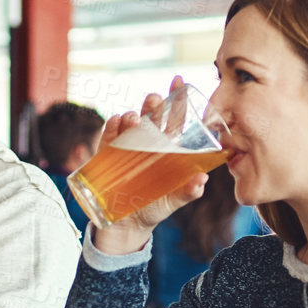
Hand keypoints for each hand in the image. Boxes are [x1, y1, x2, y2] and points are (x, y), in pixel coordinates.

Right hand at [89, 77, 208, 256]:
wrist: (126, 226)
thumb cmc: (154, 208)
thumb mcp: (173, 201)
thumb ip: (187, 192)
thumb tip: (201, 181)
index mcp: (165, 149)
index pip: (172, 120)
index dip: (176, 100)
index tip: (179, 81)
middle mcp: (146, 144)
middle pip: (150, 118)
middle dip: (152, 106)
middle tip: (155, 99)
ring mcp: (125, 149)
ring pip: (128, 126)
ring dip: (131, 118)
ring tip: (134, 118)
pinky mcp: (106, 157)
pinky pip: (107, 139)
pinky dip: (111, 129)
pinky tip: (116, 123)